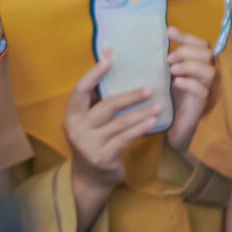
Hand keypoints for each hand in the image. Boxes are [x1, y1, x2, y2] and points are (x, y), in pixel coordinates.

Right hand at [62, 56, 160, 190]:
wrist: (90, 178)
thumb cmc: (94, 139)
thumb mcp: (90, 119)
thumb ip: (97, 94)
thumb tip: (108, 53)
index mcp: (72, 115)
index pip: (80, 90)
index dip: (94, 73)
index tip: (109, 57)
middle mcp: (77, 129)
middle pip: (106, 106)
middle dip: (130, 96)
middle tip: (150, 88)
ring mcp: (89, 145)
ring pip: (120, 124)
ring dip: (142, 113)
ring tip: (159, 105)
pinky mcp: (102, 158)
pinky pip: (125, 139)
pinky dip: (141, 129)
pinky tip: (153, 121)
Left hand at [165, 27, 214, 151]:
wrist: (173, 124)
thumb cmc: (173, 96)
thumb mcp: (170, 73)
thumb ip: (172, 56)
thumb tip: (167, 32)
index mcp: (199, 64)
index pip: (201, 44)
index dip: (187, 37)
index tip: (169, 32)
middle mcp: (207, 74)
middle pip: (208, 54)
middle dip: (187, 52)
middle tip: (169, 59)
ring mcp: (207, 89)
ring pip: (209, 71)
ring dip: (190, 66)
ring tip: (173, 70)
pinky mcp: (203, 104)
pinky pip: (202, 90)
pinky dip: (190, 83)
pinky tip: (177, 83)